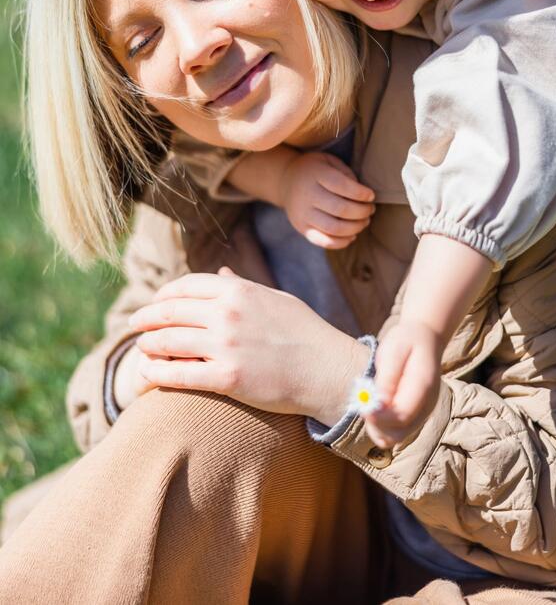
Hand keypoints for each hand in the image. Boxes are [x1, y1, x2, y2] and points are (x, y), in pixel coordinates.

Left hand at [127, 267, 369, 424]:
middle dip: (145, 318)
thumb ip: (241, 286)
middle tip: (133, 324)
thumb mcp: (273, 298)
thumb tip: (220, 272)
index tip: (153, 303)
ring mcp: (225, 346)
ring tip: (142, 349)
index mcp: (238, 291)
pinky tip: (147, 373)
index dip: (162, 295)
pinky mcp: (227, 379)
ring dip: (147, 345)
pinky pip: (177, 374)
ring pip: (167, 342)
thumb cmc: (304, 332)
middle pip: (169, 312)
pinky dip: (156, 373)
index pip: (185, 286)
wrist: (327, 369)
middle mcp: (227, 314)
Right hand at [279, 151, 374, 248]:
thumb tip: (363, 195)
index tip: (371, 195)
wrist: (286, 181)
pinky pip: (324, 241)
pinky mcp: (302, 228)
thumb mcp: (329, 161)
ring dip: (355, 228)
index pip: (342, 186)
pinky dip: (342, 242)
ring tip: (364, 222)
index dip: (360, 193)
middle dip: (362, 212)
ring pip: (334, 228)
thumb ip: (346, 174)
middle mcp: (307, 195)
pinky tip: (352, 235)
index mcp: (315, 174)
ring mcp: (303, 214)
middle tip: (370, 209)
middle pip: (340, 209)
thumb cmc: (316, 171)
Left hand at [364, 321, 443, 447]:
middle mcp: (427, 405)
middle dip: (375, 426)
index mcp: (423, 387)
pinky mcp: (415, 416)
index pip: (402, 416)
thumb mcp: (394, 350)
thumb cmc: (406, 341)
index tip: (362, 408)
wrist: (426, 338)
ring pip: (395, 437)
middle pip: (398, 434)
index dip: (379, 418)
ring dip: (376, 427)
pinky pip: (396, 431)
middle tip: (362, 405)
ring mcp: (422, 413)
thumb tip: (378, 403)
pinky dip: (381, 425)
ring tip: (367, 403)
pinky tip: (374, 406)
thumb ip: (387, 377)